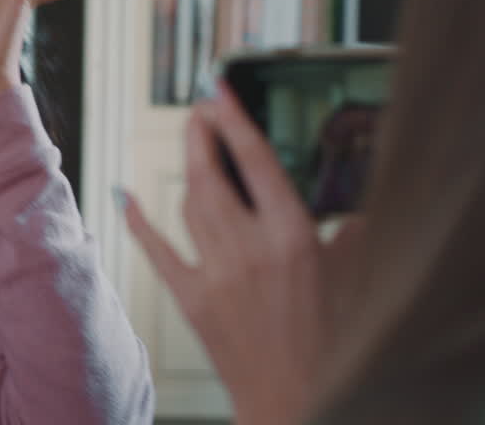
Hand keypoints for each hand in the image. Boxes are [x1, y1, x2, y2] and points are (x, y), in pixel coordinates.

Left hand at [121, 85, 325, 424]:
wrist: (299, 401)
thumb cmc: (333, 345)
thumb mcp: (356, 279)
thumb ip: (353, 238)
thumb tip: (358, 215)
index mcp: (294, 236)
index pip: (255, 160)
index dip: (233, 118)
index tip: (218, 89)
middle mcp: (250, 249)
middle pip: (210, 173)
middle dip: (200, 134)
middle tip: (199, 110)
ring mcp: (217, 274)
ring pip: (189, 204)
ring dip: (188, 170)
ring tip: (193, 148)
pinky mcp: (193, 300)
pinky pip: (158, 250)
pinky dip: (140, 221)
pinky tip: (126, 196)